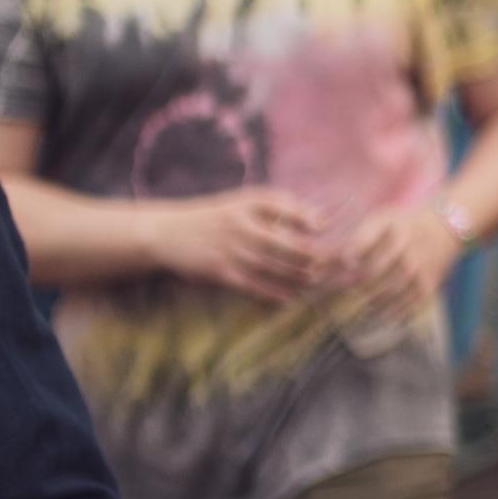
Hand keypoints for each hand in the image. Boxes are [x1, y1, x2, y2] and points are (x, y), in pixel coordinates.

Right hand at [145, 188, 328, 302]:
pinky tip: (288, 297)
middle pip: (285, 243)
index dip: (307, 218)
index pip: (283, 206)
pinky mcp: (221, 273)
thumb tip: (315, 216)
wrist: (169, 234)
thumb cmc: (214, 217)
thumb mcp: (240, 202)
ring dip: (298, 276)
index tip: (323, 226)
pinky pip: (253, 286)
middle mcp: (240, 226)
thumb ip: (275, 205)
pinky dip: (273, 293)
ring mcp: (231, 251)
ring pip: (274, 267)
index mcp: (246, 205)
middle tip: (328, 262)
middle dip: (310, 254)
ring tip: (314, 279)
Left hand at [336, 203, 463, 320]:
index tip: (331, 267)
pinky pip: (409, 301)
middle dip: (349, 283)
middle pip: (373, 268)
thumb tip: (314, 266)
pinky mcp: (429, 282)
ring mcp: (420, 264)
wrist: (447, 227)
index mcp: (392, 224)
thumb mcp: (380, 221)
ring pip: (389, 288)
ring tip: (356, 308)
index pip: (366, 239)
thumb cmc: (402, 226)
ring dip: (368, 300)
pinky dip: (393, 311)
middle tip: (333, 293)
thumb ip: (349, 242)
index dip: (347, 254)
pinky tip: (381, 316)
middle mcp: (407, 242)